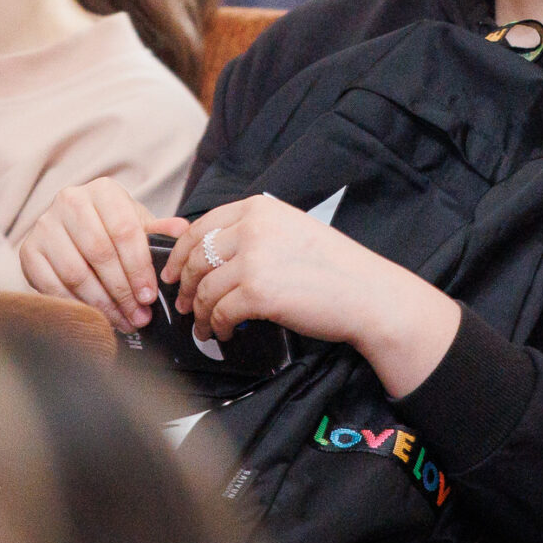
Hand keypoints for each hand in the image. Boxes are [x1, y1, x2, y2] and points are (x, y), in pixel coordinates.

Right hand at [18, 177, 180, 332]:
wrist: (73, 232)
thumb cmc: (112, 229)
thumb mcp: (137, 225)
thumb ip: (159, 231)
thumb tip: (183, 231)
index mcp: (103, 191)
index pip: (124, 230)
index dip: (138, 267)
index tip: (149, 296)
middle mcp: (69, 201)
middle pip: (100, 253)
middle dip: (123, 291)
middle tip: (139, 316)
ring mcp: (45, 225)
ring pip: (76, 272)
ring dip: (102, 304)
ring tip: (123, 322)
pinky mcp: (29, 251)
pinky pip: (52, 286)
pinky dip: (76, 306)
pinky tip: (95, 319)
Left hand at [162, 195, 461, 396]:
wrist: (368, 293)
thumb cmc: (335, 267)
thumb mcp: (291, 231)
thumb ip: (253, 234)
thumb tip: (210, 254)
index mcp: (259, 208)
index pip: (202, 226)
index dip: (180, 253)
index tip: (174, 272)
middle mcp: (252, 227)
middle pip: (197, 258)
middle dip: (186, 286)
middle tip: (184, 305)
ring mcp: (254, 259)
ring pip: (205, 289)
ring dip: (200, 312)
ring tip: (205, 327)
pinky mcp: (257, 293)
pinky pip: (220, 312)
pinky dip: (217, 326)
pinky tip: (224, 333)